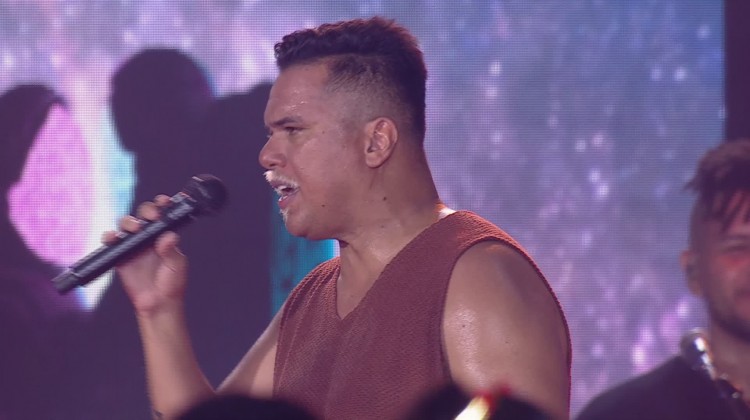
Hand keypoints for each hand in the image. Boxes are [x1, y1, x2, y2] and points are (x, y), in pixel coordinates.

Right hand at [104, 195, 187, 314]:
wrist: (158, 304)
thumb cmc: (172, 283)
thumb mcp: (177, 265)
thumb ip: (171, 251)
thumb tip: (168, 236)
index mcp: (164, 235)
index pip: (163, 214)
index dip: (162, 204)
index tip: (164, 201)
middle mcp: (149, 237)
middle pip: (143, 214)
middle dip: (146, 210)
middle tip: (151, 217)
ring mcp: (134, 245)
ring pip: (127, 225)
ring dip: (128, 222)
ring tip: (135, 228)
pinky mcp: (120, 255)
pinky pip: (112, 242)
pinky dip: (110, 237)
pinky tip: (113, 238)